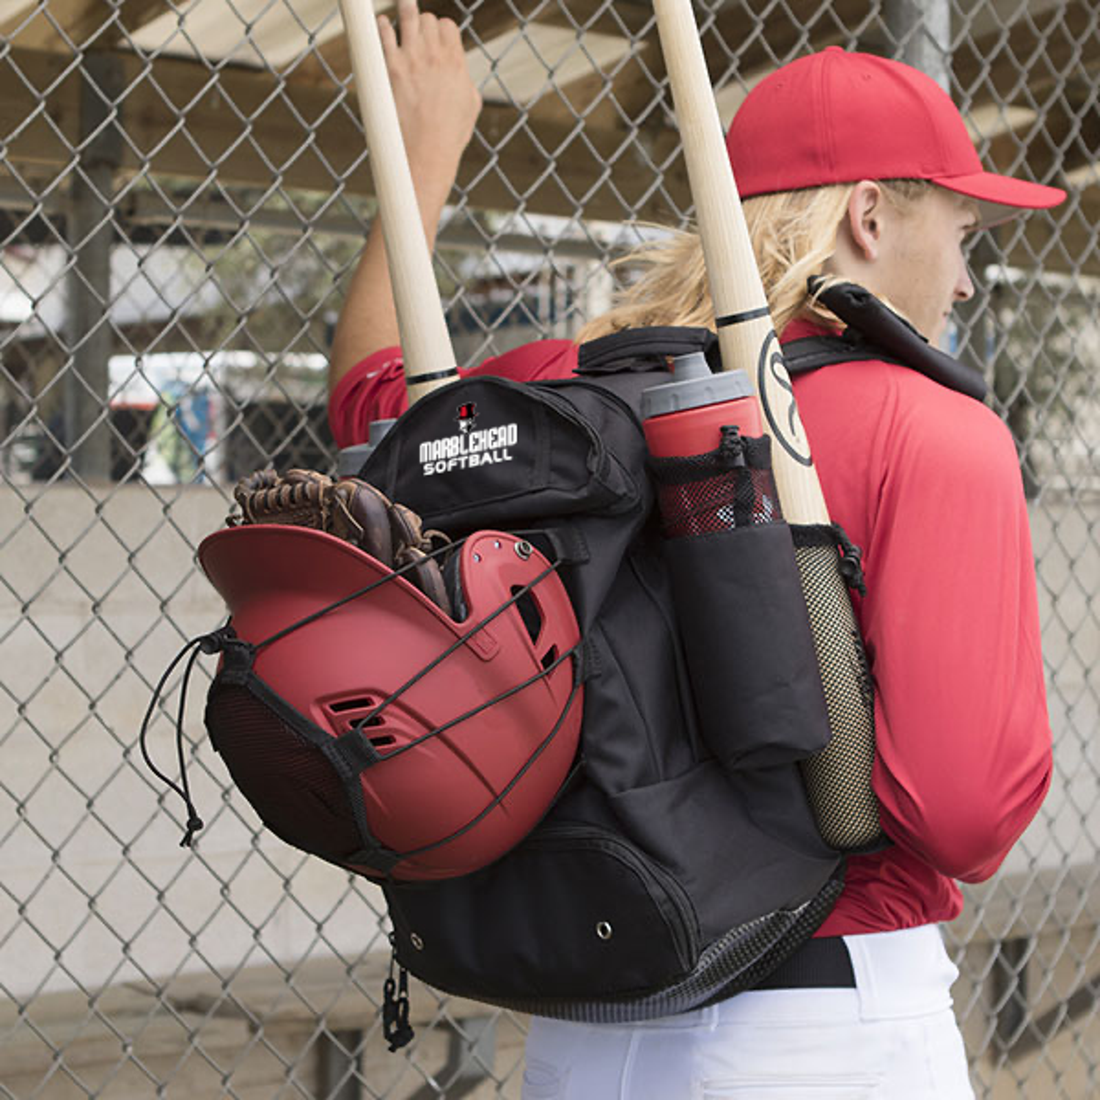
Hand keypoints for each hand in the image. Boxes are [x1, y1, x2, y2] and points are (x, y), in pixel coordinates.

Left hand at [378, 0, 481, 196]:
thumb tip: (462, 75)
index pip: (447, 26)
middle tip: (416, 34)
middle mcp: (435, 56)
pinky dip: (383, 27)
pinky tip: (381, 26)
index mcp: (456, 63)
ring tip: (402, 6)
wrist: (428, 152)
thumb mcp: (471, 106)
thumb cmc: (449, 136)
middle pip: (428, 19)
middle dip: (423, 24)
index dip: (440, 29)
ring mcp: (412, 59)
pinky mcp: (392, 68)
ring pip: (408, 16)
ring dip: (405, 10)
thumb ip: (466, 82)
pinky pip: (384, 34)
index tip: (434, 38)